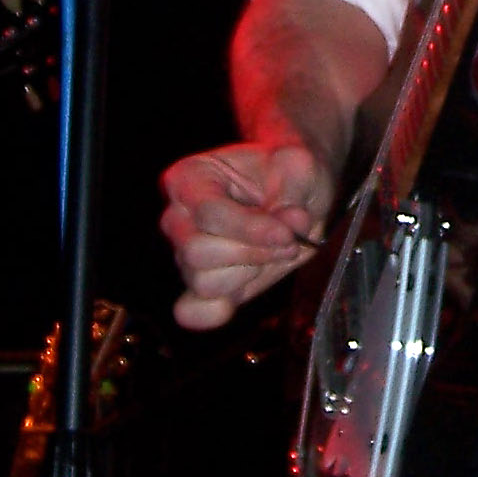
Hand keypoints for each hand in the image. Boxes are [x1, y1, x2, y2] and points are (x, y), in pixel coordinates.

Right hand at [159, 140, 336, 330]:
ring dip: (249, 272)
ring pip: (203, 282)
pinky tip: (244, 290)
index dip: (251, 229)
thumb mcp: (299, 165)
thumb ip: (293, 193)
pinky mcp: (201, 286)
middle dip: (251, 252)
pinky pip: (193, 311)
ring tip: (276, 251)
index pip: (208, 213)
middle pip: (197, 253)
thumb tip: (289, 229)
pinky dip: (217, 311)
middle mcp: (178, 217)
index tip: (288, 234)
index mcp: (190, 178)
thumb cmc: (288, 171)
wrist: (295, 189)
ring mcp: (185, 254)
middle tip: (289, 241)